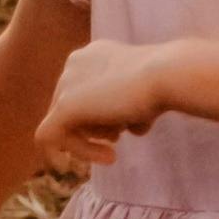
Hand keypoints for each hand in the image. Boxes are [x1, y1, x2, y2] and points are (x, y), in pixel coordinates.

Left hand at [35, 38, 182, 164]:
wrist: (166, 75)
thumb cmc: (164, 82)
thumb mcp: (141, 93)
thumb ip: (128, 105)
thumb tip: (128, 125)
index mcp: (93, 56)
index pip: (84, 92)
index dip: (97, 117)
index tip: (118, 134)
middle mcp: (74, 64)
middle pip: (70, 107)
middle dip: (91, 130)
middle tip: (115, 142)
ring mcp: (67, 84)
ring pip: (60, 123)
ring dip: (85, 143)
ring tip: (112, 153)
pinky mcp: (64, 106)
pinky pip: (52, 136)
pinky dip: (71, 151)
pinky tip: (90, 162)